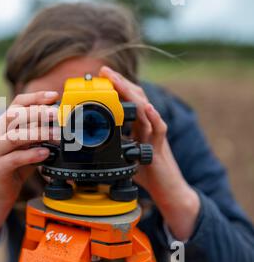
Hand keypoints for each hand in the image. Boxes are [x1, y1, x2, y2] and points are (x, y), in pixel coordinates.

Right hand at [0, 91, 58, 249]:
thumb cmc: (17, 166)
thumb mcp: (29, 144)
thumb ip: (40, 132)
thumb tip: (62, 120)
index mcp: (4, 124)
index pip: (18, 103)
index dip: (36, 97)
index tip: (54, 96)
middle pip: (14, 115)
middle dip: (37, 112)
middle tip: (57, 114)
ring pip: (14, 136)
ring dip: (38, 133)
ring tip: (56, 134)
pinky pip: (15, 158)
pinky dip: (31, 154)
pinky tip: (45, 154)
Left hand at [99, 66, 199, 240]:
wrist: (168, 190)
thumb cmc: (147, 172)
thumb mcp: (125, 154)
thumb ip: (115, 143)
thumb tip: (94, 138)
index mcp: (138, 126)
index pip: (127, 101)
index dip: (116, 87)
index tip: (101, 76)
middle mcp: (147, 126)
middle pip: (136, 98)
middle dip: (120, 83)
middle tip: (105, 71)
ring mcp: (154, 135)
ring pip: (145, 109)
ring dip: (131, 94)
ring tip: (118, 81)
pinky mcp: (160, 148)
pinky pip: (159, 130)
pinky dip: (154, 118)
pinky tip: (147, 108)